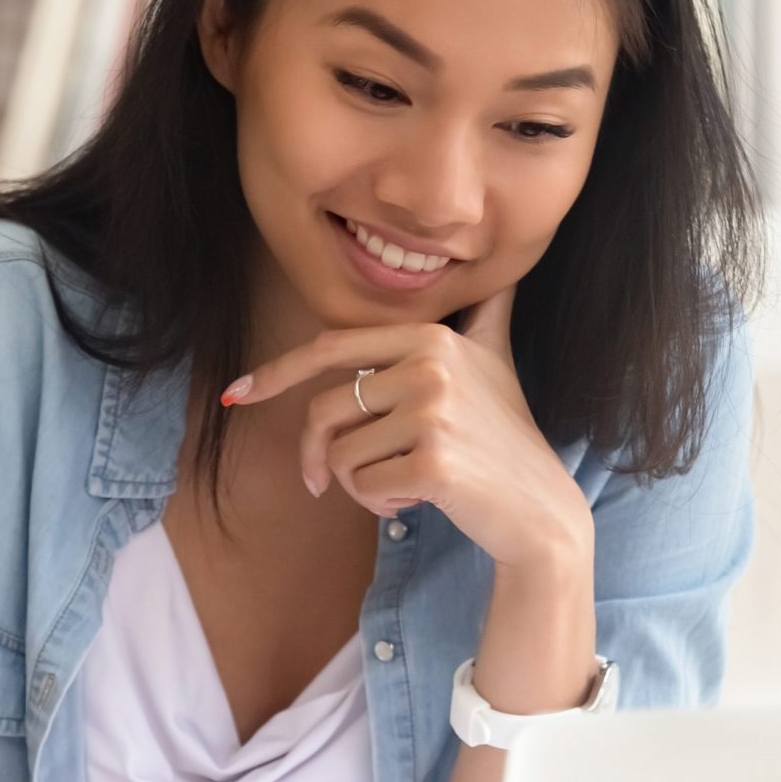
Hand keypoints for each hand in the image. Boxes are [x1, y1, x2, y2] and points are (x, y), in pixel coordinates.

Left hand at [221, 287, 590, 571]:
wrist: (541, 509)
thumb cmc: (506, 438)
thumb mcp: (495, 362)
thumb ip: (484, 314)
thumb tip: (500, 272)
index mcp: (430, 337)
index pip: (331, 347)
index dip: (277, 372)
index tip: (239, 394)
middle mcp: (431, 365)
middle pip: (325, 410)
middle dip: (317, 455)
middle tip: (327, 482)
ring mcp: (434, 413)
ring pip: (340, 455)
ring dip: (358, 485)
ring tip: (404, 483)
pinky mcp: (433, 463)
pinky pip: (362, 487)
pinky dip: (379, 504)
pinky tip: (420, 499)